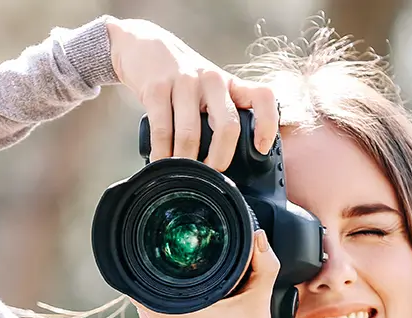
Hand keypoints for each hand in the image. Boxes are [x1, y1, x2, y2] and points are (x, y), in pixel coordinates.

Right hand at [105, 18, 278, 171]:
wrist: (144, 49)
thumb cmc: (181, 80)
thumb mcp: (209, 90)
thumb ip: (220, 115)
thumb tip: (225, 162)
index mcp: (230, 84)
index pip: (263, 97)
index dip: (268, 124)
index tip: (261, 149)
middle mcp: (213, 80)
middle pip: (227, 126)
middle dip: (219, 159)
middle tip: (210, 174)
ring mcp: (185, 82)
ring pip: (191, 134)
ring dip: (186, 162)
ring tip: (181, 174)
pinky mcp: (157, 88)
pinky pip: (162, 130)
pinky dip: (162, 154)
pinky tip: (161, 163)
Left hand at [132, 230, 280, 317]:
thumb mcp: (258, 298)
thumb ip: (263, 264)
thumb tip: (257, 236)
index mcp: (180, 315)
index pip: (146, 280)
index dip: (150, 262)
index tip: (162, 252)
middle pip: (141, 288)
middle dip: (153, 274)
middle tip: (168, 260)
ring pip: (142, 301)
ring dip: (152, 290)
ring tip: (169, 278)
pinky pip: (146, 315)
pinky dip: (154, 305)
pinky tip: (170, 297)